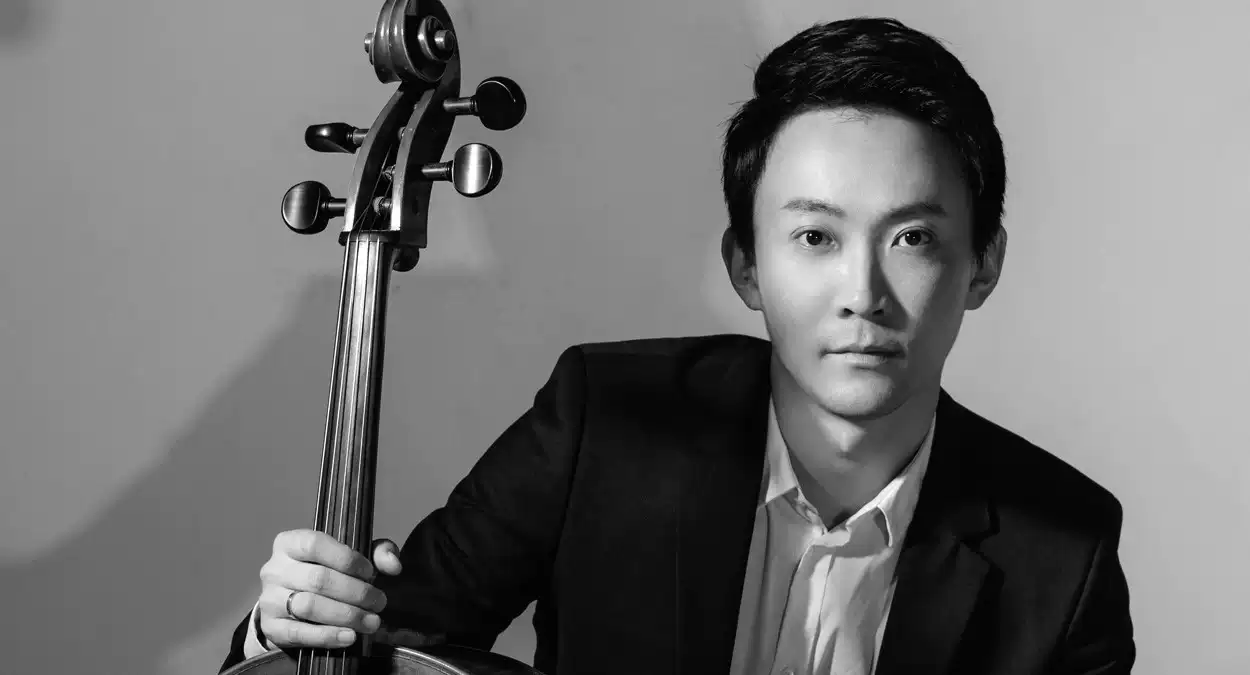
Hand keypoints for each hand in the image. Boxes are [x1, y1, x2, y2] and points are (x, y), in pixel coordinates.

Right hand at [255, 529, 402, 648]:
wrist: (291, 608)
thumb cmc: (325, 574)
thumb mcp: (351, 557)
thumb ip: (377, 553)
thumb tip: (394, 565)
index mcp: (289, 543)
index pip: (315, 544)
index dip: (347, 559)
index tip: (370, 573)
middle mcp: (274, 569)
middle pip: (318, 579)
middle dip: (356, 592)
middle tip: (379, 602)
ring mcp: (269, 599)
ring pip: (309, 606)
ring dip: (347, 615)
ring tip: (371, 622)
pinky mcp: (271, 627)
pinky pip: (299, 633)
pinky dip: (328, 636)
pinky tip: (350, 636)